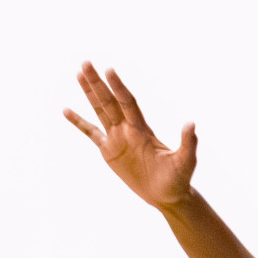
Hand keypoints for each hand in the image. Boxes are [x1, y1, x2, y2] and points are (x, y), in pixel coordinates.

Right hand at [63, 62, 197, 209]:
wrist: (167, 195)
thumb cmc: (178, 179)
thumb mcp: (185, 162)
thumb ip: (188, 144)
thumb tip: (191, 124)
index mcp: (142, 129)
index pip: (127, 103)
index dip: (118, 87)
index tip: (109, 70)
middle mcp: (128, 129)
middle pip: (109, 100)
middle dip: (98, 82)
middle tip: (86, 62)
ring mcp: (117, 138)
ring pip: (100, 110)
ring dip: (90, 92)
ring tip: (79, 73)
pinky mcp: (108, 151)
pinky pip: (90, 133)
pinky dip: (79, 122)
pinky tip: (66, 110)